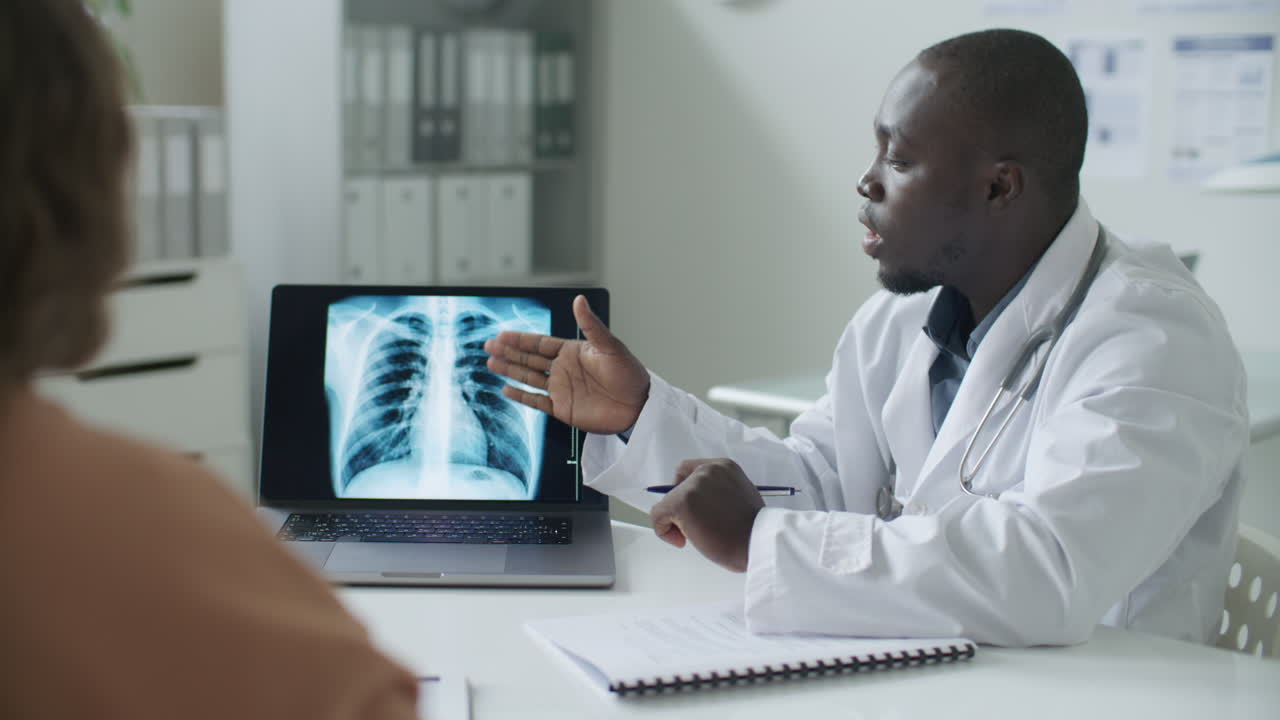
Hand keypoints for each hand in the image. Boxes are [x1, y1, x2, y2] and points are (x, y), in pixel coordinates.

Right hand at [484, 295, 649, 434]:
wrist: (639, 406)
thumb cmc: (630, 374)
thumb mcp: (610, 346)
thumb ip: (591, 325)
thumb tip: (579, 300)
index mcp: (573, 351)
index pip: (540, 343)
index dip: (521, 339)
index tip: (502, 334)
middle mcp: (564, 369)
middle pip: (529, 359)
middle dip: (509, 352)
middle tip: (488, 345)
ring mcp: (562, 389)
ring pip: (529, 377)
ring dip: (510, 370)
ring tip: (491, 363)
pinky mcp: (563, 409)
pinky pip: (537, 401)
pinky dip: (521, 396)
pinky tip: (506, 389)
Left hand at [650, 458, 764, 572]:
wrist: (759, 543)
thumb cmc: (753, 531)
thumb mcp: (739, 498)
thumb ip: (718, 493)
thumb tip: (697, 505)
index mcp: (724, 467)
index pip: (690, 470)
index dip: (686, 489)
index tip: (695, 509)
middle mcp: (708, 470)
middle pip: (677, 485)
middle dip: (682, 508)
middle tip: (699, 527)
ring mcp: (694, 485)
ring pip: (667, 502)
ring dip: (677, 522)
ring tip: (698, 535)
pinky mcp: (682, 502)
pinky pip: (658, 516)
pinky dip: (665, 531)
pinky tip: (683, 541)